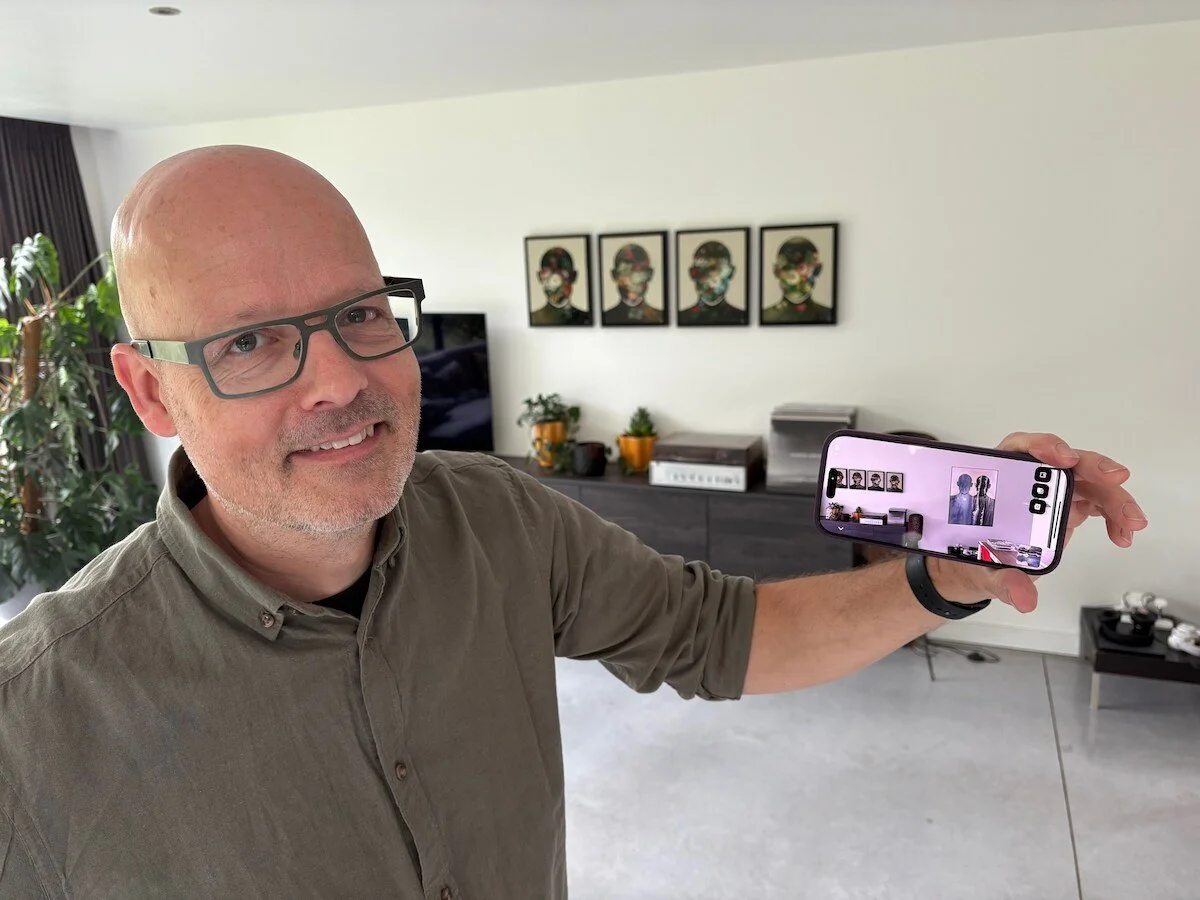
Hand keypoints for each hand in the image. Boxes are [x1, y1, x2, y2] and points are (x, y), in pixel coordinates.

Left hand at [929, 432, 1147, 613]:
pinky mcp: (1068, 509)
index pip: (1020, 448)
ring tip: (1131, 524)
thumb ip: (1001, 581)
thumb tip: (1024, 598)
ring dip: (1115, 497)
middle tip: (1116, 480)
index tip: (1062, 459)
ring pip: (1090, 482)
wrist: (975, 569)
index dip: (1042, 446)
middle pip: (1066, 462)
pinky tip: (1123, 534)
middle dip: (1094, 468)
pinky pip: (1097, 503)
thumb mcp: (982, 571)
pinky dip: (1114, 517)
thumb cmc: (971, 557)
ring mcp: (1051, 493)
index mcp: (1000, 480)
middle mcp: (1029, 480)